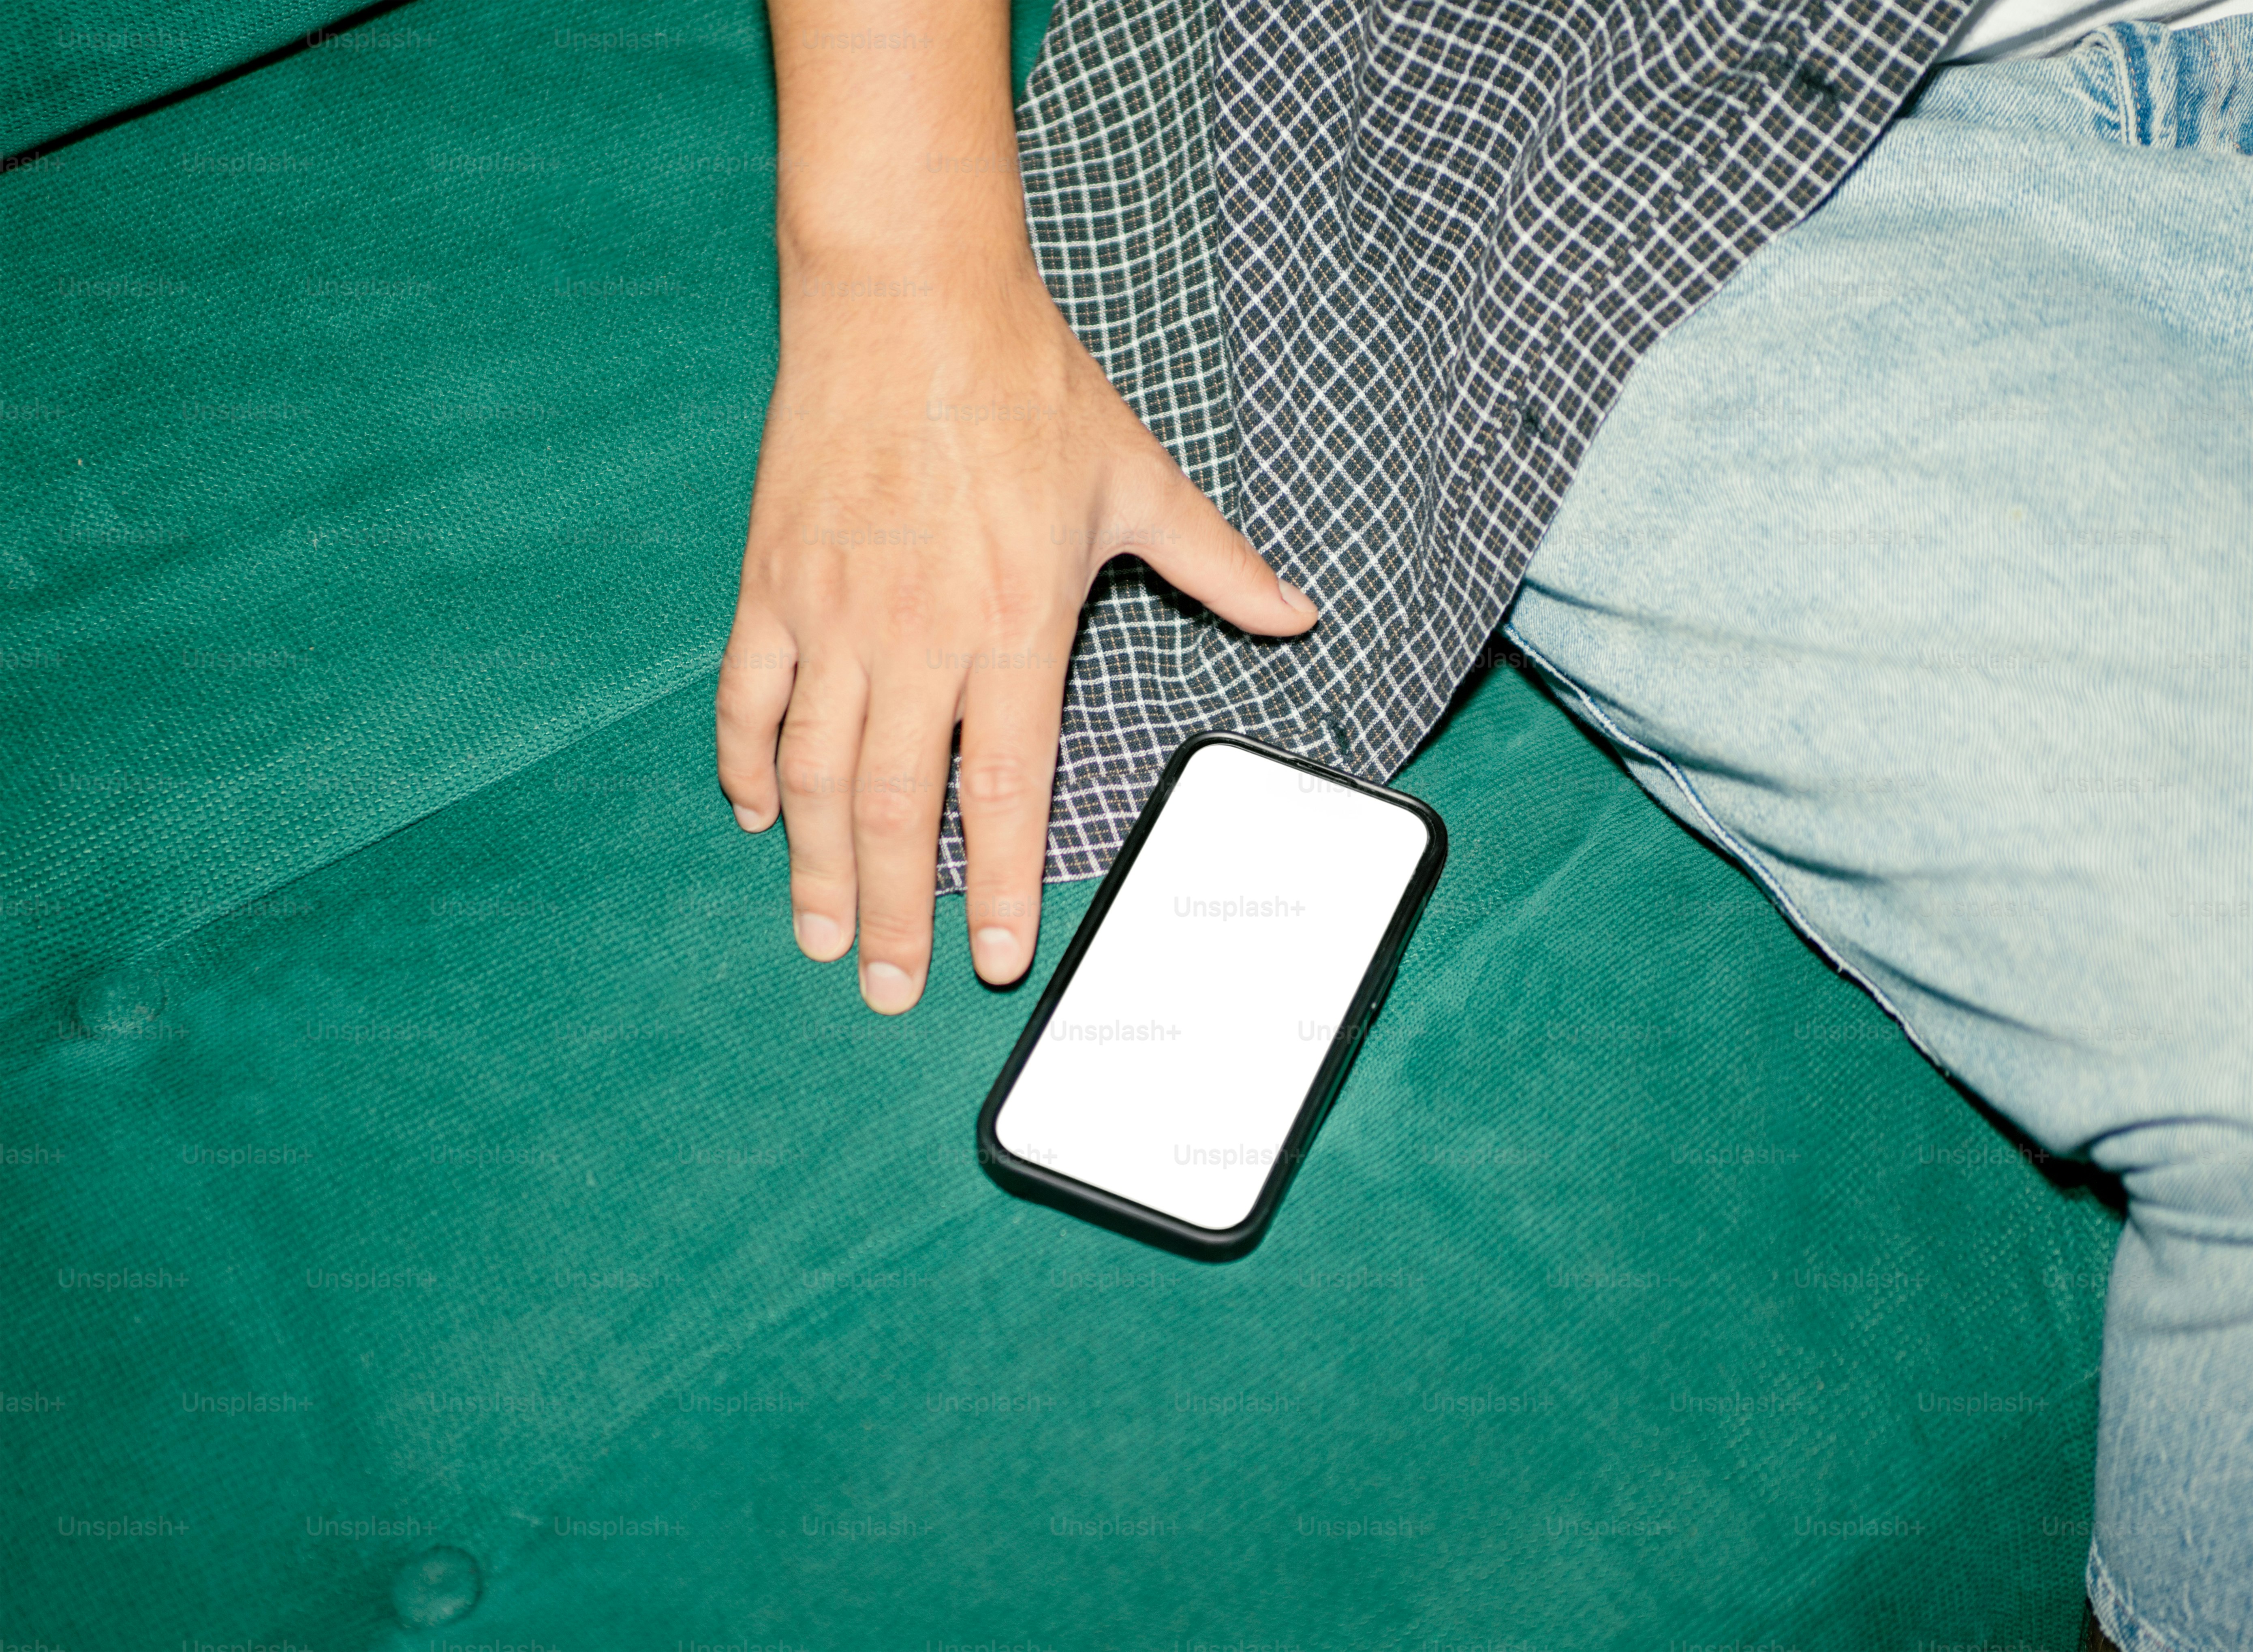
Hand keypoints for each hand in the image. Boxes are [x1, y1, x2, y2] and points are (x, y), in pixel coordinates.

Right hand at [716, 250, 1316, 1013]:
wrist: (910, 297)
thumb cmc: (1027, 386)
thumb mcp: (1137, 478)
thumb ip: (1217, 564)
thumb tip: (1299, 614)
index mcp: (1015, 627)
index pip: (1001, 793)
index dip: (993, 890)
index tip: (989, 963)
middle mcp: (918, 638)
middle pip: (896, 809)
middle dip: (894, 914)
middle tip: (886, 989)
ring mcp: (834, 614)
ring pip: (814, 774)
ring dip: (817, 868)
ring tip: (821, 937)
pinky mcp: (773, 580)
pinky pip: (749, 697)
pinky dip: (746, 765)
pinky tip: (754, 820)